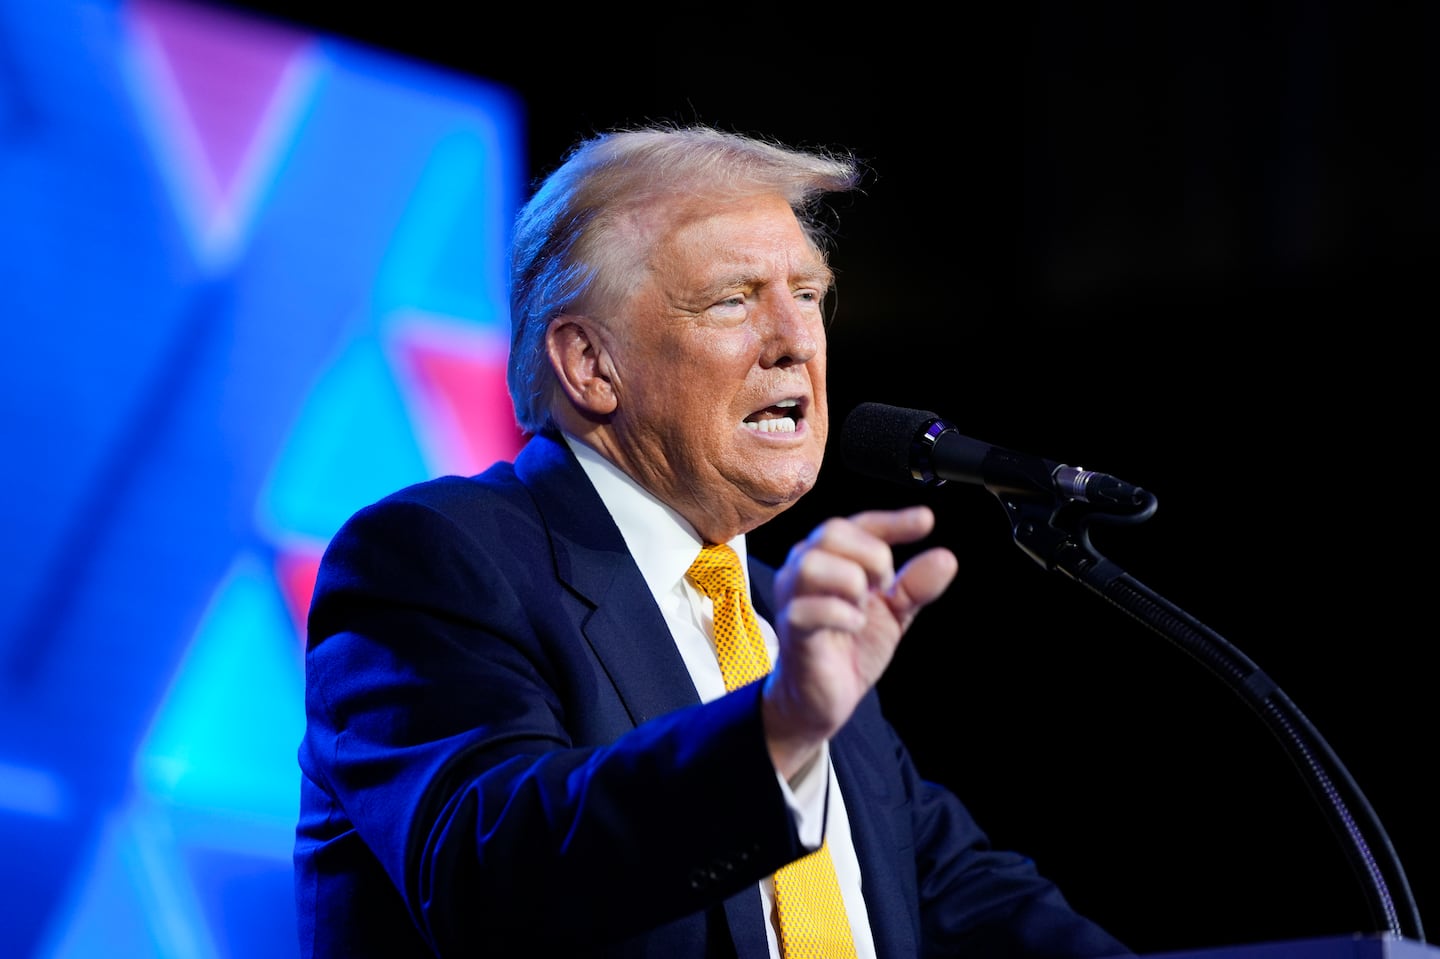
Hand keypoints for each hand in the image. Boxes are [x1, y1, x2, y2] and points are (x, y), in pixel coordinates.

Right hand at [760, 505, 958, 778]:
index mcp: (831, 558)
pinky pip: (807, 609)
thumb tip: (945, 559)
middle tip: (884, 586)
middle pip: (832, 531)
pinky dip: (842, 615)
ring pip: (812, 564)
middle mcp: (804, 568)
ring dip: (850, 581)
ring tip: (862, 607)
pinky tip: (855, 626)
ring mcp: (792, 597)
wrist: (820, 698)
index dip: (894, 521)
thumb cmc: (849, 647)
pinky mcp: (791, 629)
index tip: (925, 521)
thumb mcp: (892, 614)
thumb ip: (915, 587)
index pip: (860, 524)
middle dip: (871, 555)